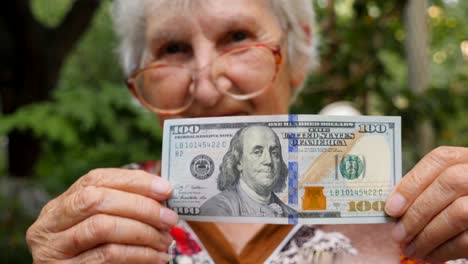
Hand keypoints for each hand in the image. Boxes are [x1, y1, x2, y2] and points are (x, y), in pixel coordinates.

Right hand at [26, 168, 177, 263]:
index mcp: (61, 204)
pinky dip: (139, 254)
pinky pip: (107, 256)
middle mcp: (50, 223)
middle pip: (97, 200)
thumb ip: (122, 206)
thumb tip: (162, 192)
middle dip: (141, 207)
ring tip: (165, 240)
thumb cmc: (95, 252)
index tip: (166, 189)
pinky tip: (156, 257)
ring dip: (143, 232)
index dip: (134, 181)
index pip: (96, 178)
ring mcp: (54, 249)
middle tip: (170, 218)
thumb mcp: (101, 223)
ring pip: (103, 226)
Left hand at [385, 146, 467, 261]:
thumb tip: (393, 205)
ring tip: (410, 249)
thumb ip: (424, 189)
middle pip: (449, 183)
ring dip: (427, 236)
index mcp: (466, 159)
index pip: (440, 159)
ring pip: (459, 213)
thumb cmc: (455, 202)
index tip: (391, 207)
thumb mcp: (444, 188)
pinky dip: (444, 250)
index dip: (412, 183)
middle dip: (417, 212)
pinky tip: (428, 255)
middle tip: (397, 235)